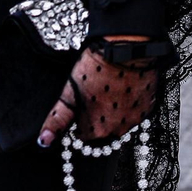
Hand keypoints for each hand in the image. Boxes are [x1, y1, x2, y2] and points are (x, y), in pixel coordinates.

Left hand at [38, 41, 162, 147]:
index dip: (80, 120)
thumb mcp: (68, 95)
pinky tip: (124, 89)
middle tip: (96, 96)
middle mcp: (117, 131)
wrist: (126, 49)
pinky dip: (129, 104)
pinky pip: (135, 112)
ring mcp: (135, 120)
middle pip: (102, 131)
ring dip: (114, 112)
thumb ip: (57, 121)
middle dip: (97, 118)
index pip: (83, 136)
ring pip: (119, 122)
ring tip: (110, 90)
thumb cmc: (95, 70)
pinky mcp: (148, 107)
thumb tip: (44, 142)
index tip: (81, 105)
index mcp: (96, 132)